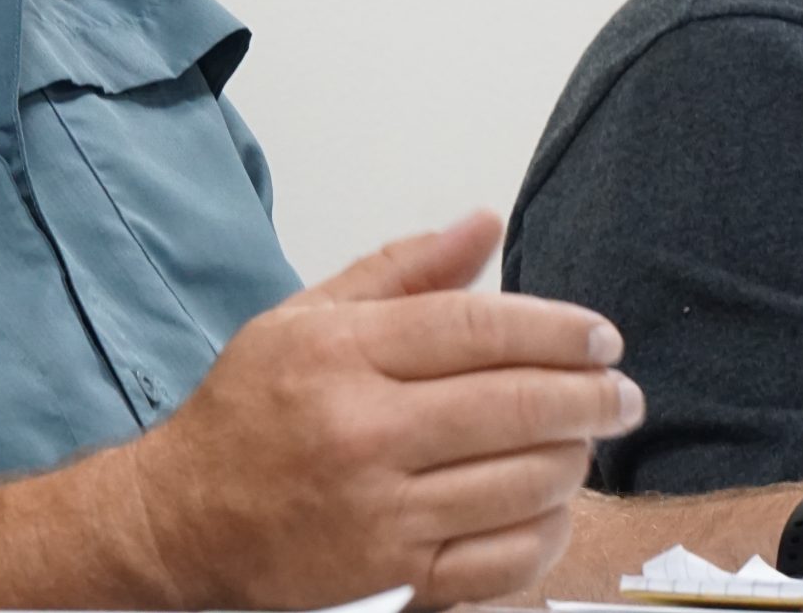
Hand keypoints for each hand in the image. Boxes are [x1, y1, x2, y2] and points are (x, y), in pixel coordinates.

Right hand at [119, 210, 642, 607]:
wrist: (182, 522)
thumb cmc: (245, 416)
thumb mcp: (303, 318)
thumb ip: (401, 270)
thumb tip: (482, 224)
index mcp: (340, 356)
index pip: (477, 327)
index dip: (556, 328)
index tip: (599, 336)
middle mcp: (361, 432)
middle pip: (514, 406)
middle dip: (590, 396)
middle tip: (620, 392)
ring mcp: (381, 513)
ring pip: (522, 482)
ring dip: (574, 459)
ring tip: (582, 441)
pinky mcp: (395, 579)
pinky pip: (504, 558)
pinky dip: (546, 531)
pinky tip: (551, 505)